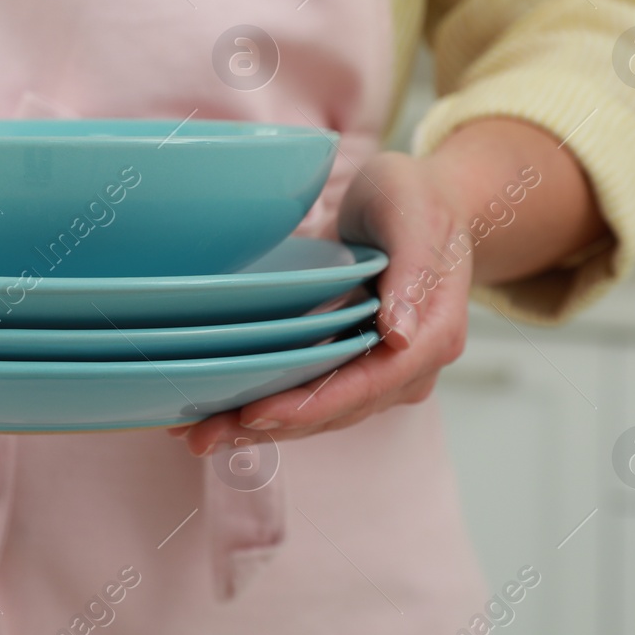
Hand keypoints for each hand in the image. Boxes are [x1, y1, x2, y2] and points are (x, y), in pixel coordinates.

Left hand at [170, 150, 471, 454]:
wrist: (426, 200)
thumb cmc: (418, 199)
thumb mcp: (414, 216)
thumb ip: (412, 272)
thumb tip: (399, 334)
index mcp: (434, 334)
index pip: (368, 385)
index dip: (311, 405)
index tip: (257, 412)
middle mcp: (411, 364)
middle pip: (337, 410)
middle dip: (270, 426)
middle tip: (202, 436)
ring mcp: (385, 370)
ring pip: (321, 412)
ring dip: (262, 426)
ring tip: (200, 433)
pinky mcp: (357, 364)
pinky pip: (314, 394)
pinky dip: (271, 406)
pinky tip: (223, 411)